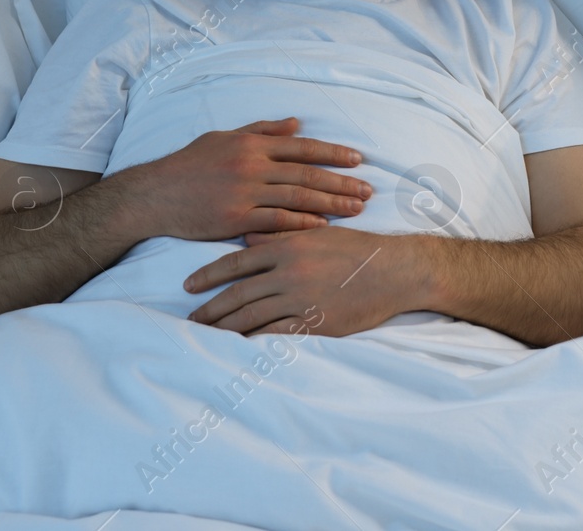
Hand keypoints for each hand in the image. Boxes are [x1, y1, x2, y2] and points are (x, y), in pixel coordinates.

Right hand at [114, 117, 371, 241]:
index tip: (358, 160)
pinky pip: (276, 221)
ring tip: (356, 209)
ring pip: (297, 197)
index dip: (333, 153)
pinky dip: (302, 224)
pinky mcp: (235, 218)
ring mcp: (244, 192)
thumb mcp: (223, 138)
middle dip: (342, 182)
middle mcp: (252, 165)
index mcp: (252, 144)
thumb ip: (262, 130)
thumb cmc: (188, 165)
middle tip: (368, 190)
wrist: (152, 195)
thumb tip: (297, 123)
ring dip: (331, 204)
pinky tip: (323, 228)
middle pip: (307, 173)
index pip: (303, 147)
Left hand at [183, 227, 431, 336]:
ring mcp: (301, 299)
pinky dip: (256, 341)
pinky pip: (277, 334)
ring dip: (226, 328)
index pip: (237, 262)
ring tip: (207, 336)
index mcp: (288, 247)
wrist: (395, 271)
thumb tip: (246, 239)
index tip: (188, 286)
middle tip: (189, 320)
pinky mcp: (316, 322)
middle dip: (210, 308)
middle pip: (238, 293)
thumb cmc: (359, 249)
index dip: (208, 275)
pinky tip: (240, 348)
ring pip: (252, 316)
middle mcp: (289, 273)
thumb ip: (281, 238)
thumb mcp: (318, 234)